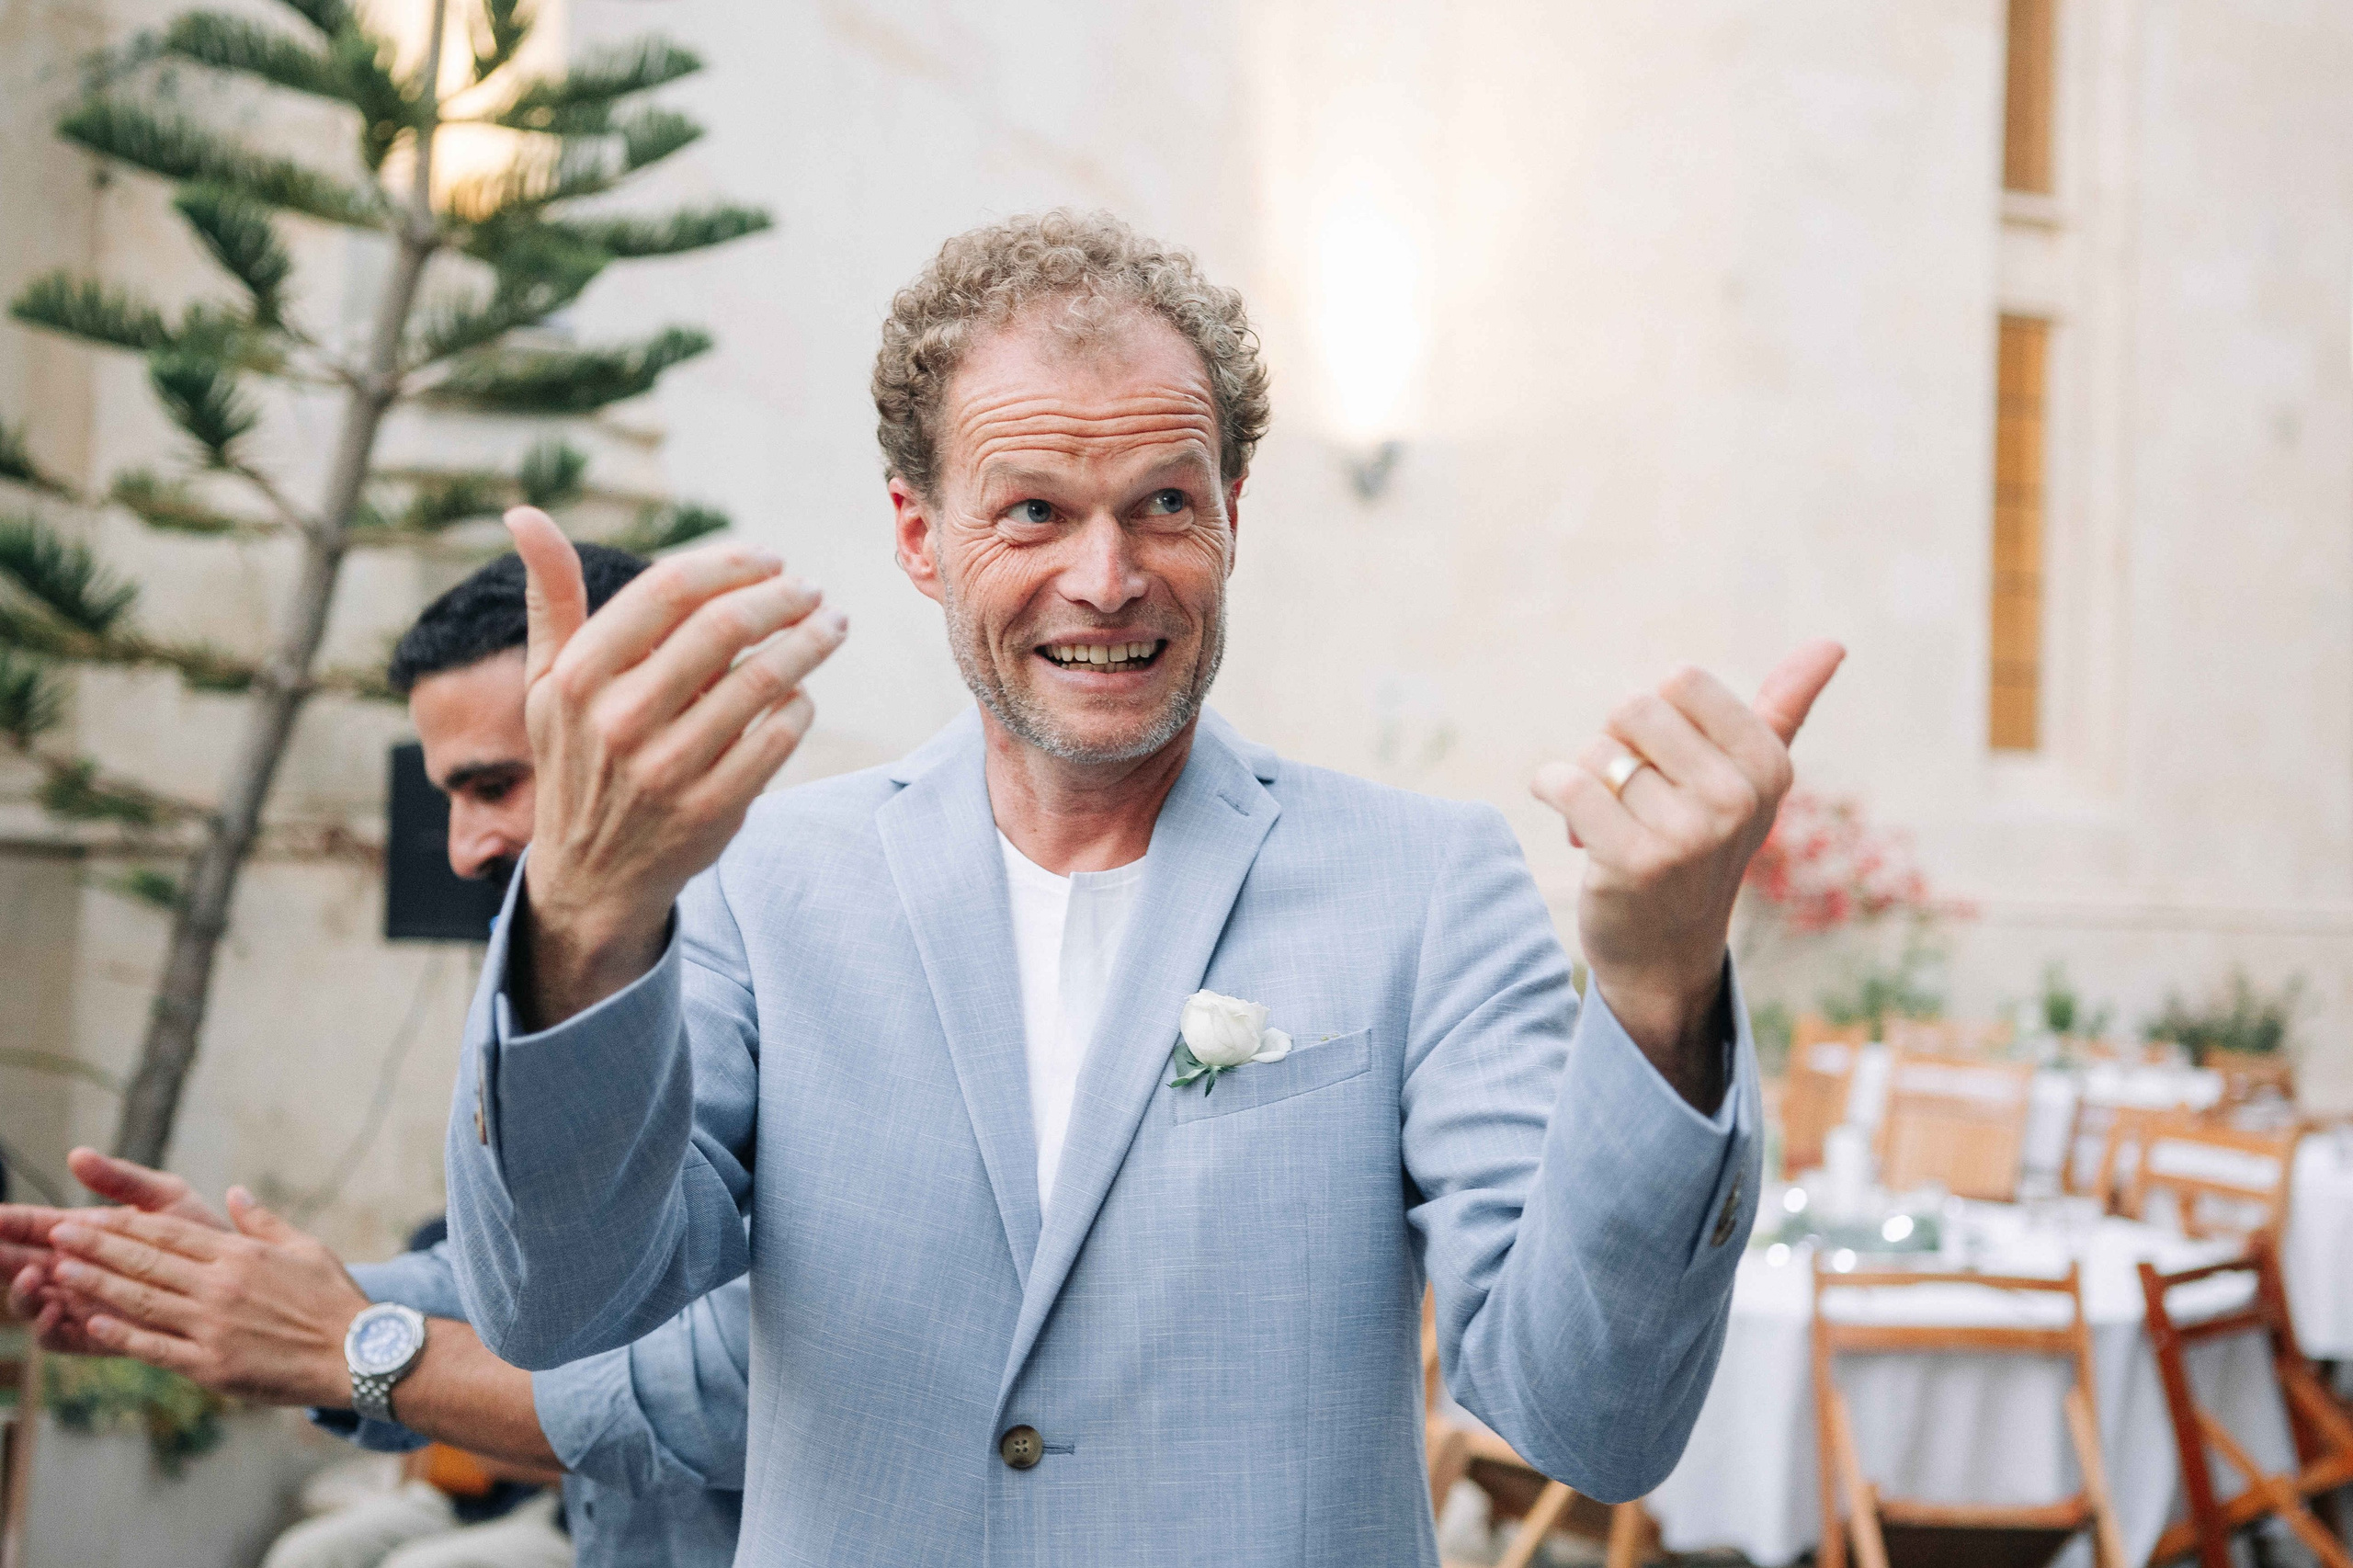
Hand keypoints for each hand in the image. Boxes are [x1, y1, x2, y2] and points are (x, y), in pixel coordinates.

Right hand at [4, 1148, 227, 1349]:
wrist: (240, 1277)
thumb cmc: (203, 1230)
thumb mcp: (165, 1197)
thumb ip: (123, 1179)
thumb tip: (77, 1154)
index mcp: (89, 1234)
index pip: (36, 1227)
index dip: (10, 1222)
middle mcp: (79, 1271)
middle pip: (23, 1266)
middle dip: (1, 1258)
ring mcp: (86, 1304)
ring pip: (34, 1304)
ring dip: (23, 1293)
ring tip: (33, 1276)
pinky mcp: (101, 1337)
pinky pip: (61, 1340)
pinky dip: (48, 1328)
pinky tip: (53, 1311)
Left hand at [43, 1188, 367, 1406]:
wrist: (358, 1353)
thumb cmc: (334, 1299)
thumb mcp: (305, 1247)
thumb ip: (263, 1221)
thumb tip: (235, 1193)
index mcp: (241, 1255)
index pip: (169, 1235)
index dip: (124, 1225)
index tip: (91, 1215)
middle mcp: (221, 1286)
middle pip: (146, 1263)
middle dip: (97, 1246)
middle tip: (58, 1234)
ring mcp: (213, 1326)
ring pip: (142, 1301)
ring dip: (97, 1285)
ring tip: (61, 1271)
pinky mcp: (211, 1364)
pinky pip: (156, 1347)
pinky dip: (121, 1334)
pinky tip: (92, 1324)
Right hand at [504, 507, 847, 1025]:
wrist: (590, 875)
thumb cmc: (577, 755)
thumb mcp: (547, 682)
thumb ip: (550, 599)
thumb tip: (522, 514)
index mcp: (579, 676)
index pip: (669, 589)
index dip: (730, 564)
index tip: (770, 557)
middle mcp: (619, 721)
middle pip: (725, 628)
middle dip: (783, 597)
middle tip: (811, 590)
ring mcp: (667, 769)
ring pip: (764, 680)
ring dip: (811, 642)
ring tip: (831, 625)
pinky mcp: (712, 810)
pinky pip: (778, 737)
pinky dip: (800, 705)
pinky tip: (802, 691)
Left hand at [1533, 639, 1844, 1103]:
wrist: (1666, 952)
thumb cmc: (1701, 848)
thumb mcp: (1751, 780)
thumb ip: (1786, 707)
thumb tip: (1833, 643)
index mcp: (1769, 766)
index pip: (1681, 679)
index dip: (1655, 713)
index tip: (1665, 758)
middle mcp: (1738, 798)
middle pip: (1633, 705)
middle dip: (1616, 741)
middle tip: (1630, 792)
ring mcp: (1690, 833)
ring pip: (1597, 750)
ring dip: (1584, 779)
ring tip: (1609, 822)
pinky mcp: (1635, 861)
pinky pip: (1566, 784)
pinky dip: (1550, 791)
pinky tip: (1570, 826)